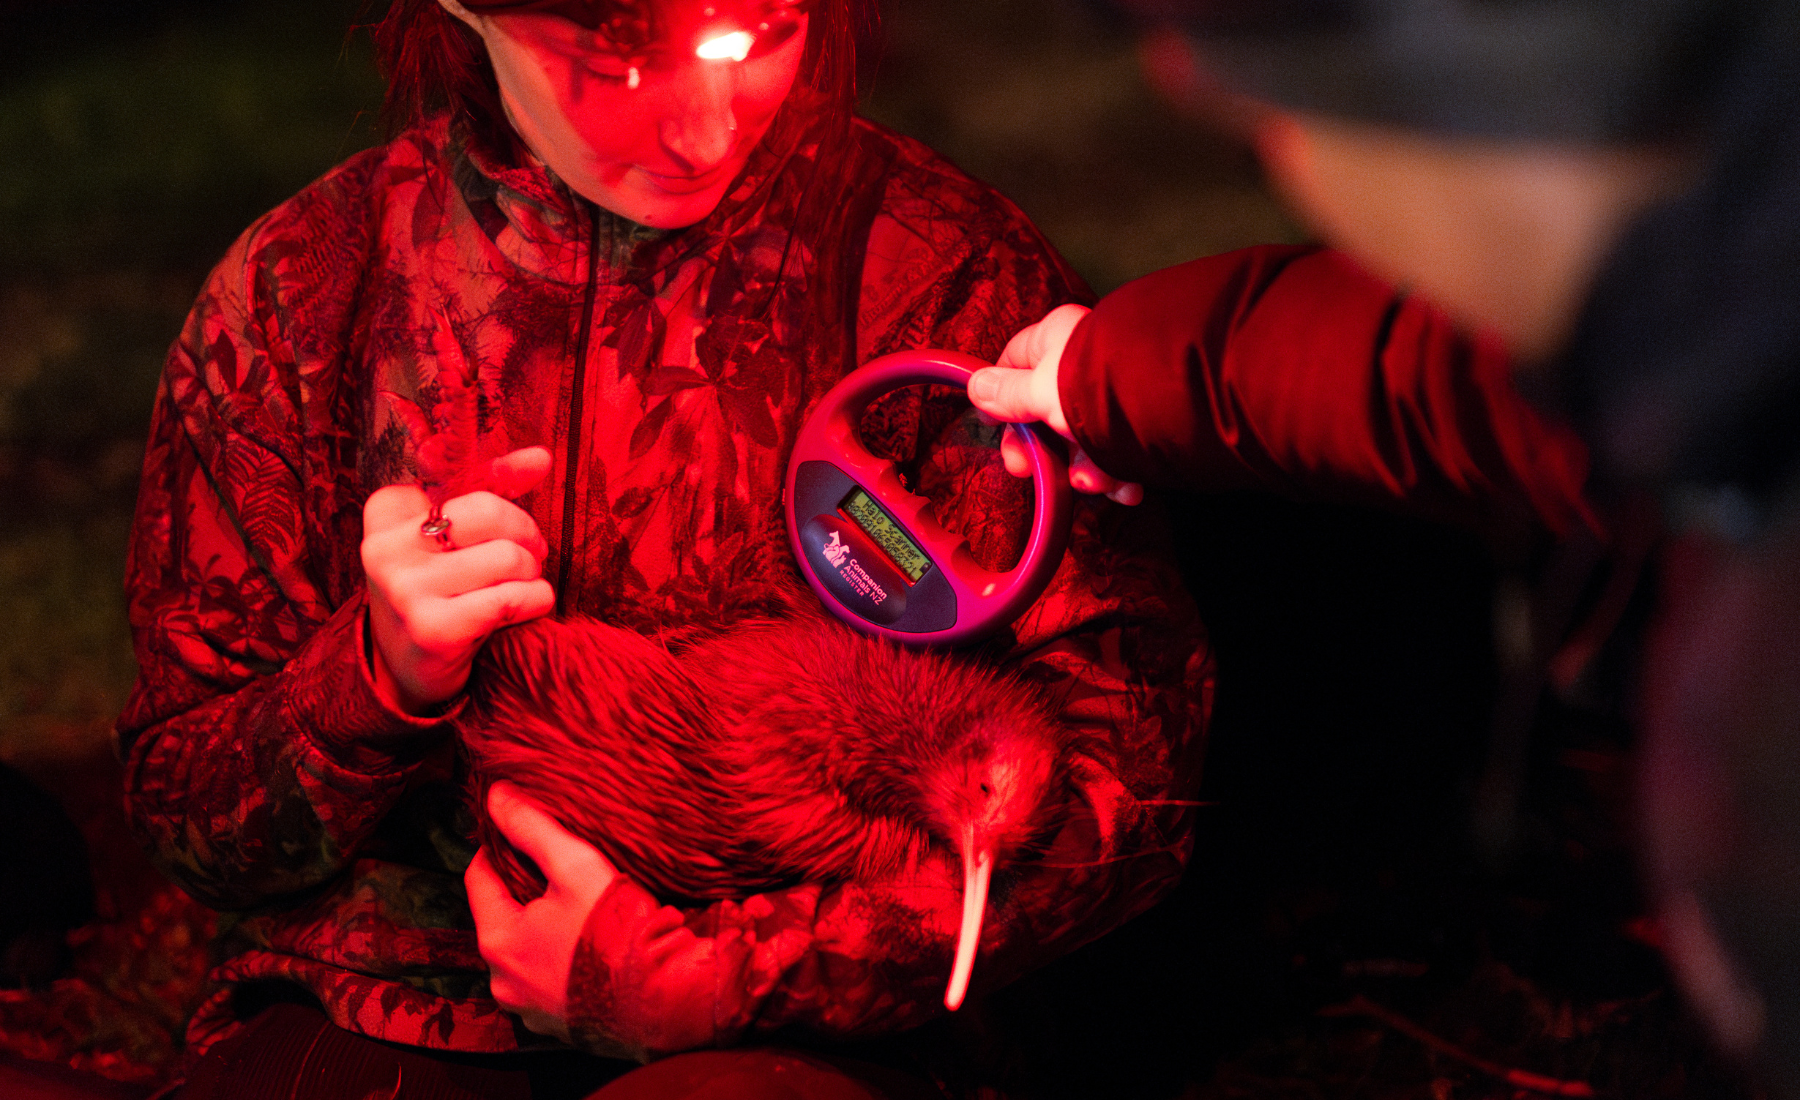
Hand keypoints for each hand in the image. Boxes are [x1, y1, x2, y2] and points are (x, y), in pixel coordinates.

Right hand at [362, 446, 556, 713]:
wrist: (406, 669)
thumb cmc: (440, 590)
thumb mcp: (455, 534)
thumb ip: (494, 487)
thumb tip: (542, 456)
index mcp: (388, 510)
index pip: (463, 472)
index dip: (506, 488)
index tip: (516, 508)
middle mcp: (385, 546)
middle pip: (491, 512)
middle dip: (526, 538)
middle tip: (527, 561)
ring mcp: (404, 589)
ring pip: (509, 558)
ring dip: (531, 577)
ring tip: (517, 590)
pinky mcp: (431, 629)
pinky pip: (512, 598)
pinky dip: (534, 602)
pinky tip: (523, 612)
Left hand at [466, 783, 618, 1040]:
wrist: (665, 999)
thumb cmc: (616, 929)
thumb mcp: (576, 865)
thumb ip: (533, 828)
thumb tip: (496, 794)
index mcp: (498, 940)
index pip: (479, 877)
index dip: (499, 848)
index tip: (524, 834)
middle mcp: (502, 981)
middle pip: (503, 917)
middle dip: (524, 891)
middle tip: (559, 870)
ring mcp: (528, 1008)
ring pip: (525, 952)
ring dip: (543, 929)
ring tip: (578, 908)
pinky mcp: (556, 1025)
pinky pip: (547, 980)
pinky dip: (560, 961)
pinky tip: (588, 947)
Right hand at [968, 305, 1143, 505]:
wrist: (1169, 405)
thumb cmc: (1094, 388)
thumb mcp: (1039, 392)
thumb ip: (1007, 394)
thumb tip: (976, 386)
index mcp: (1056, 338)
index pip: (1013, 363)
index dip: (1001, 401)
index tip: (997, 431)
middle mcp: (1086, 361)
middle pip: (1048, 411)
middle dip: (1045, 450)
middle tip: (1031, 472)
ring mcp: (1115, 392)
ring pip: (1086, 438)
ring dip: (1086, 471)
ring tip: (1098, 483)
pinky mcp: (1144, 420)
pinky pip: (1121, 449)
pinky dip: (1120, 474)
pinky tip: (1126, 488)